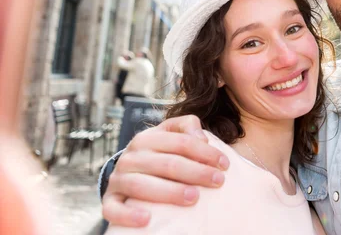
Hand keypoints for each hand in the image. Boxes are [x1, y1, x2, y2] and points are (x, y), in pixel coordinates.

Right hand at [102, 115, 229, 226]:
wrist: (128, 173)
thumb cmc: (159, 154)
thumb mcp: (172, 134)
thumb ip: (188, 126)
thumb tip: (201, 138)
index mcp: (146, 138)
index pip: (180, 142)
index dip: (205, 152)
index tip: (225, 164)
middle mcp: (130, 157)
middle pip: (165, 163)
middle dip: (195, 172)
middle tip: (218, 181)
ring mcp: (118, 179)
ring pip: (141, 185)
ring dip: (170, 192)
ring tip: (194, 198)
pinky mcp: (109, 201)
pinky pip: (113, 210)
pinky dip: (129, 215)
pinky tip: (148, 220)